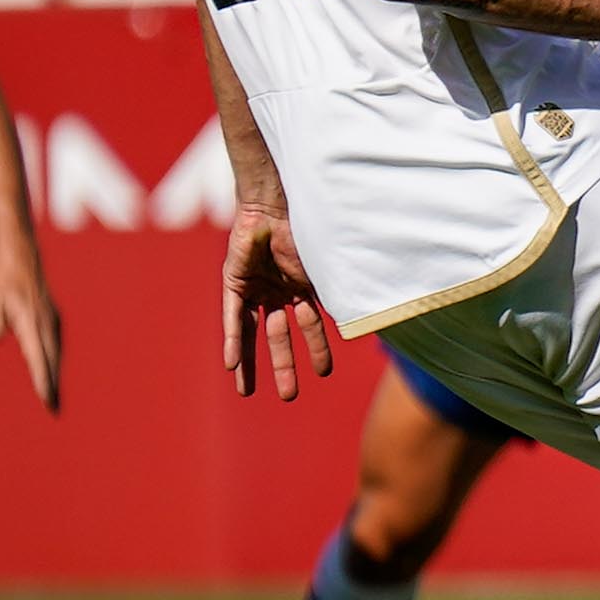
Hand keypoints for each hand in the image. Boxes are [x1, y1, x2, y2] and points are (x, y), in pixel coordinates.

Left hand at [0, 247, 63, 411]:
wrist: (21, 258)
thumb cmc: (2, 280)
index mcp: (31, 322)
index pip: (38, 357)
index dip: (42, 380)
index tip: (46, 399)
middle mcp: (46, 324)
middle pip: (51, 362)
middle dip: (52, 387)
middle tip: (54, 411)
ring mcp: (52, 322)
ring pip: (55, 355)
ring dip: (55, 376)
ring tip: (54, 399)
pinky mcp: (53, 319)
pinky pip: (55, 346)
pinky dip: (54, 362)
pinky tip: (51, 370)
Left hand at [222, 208, 334, 401]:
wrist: (276, 203)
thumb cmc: (305, 227)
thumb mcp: (324, 265)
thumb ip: (338, 290)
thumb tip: (367, 313)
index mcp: (300, 286)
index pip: (309, 325)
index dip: (317, 348)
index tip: (324, 372)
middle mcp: (276, 290)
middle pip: (279, 336)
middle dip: (283, 366)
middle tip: (289, 396)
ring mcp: (254, 287)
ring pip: (252, 333)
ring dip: (251, 362)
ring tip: (247, 393)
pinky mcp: (234, 281)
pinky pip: (232, 317)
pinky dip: (232, 340)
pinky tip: (231, 364)